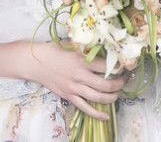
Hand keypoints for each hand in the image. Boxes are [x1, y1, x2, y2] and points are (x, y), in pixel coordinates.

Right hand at [0, 41, 124, 119]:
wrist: (35, 62)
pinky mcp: (68, 96)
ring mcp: (74, 88)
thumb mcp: (73, 44)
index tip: (124, 65)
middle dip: (118, 84)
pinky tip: (106, 116)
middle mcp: (80, 75)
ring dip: (111, 97)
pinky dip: (97, 113)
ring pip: (98, 97)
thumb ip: (87, 47)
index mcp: (82, 60)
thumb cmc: (54, 49)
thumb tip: (104, 44)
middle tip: (124, 80)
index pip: (106, 66)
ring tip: (118, 93)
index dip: (118, 67)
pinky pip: (85, 108)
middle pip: (105, 84)